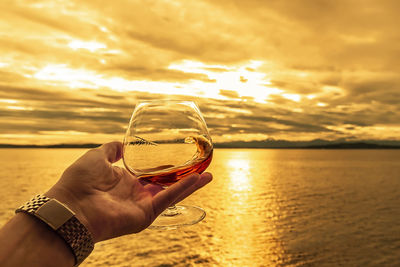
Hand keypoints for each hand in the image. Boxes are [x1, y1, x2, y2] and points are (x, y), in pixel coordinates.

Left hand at [45, 141, 211, 241]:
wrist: (70, 205)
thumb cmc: (79, 181)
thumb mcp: (97, 156)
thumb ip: (111, 150)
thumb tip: (121, 144)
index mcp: (125, 181)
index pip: (150, 174)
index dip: (164, 167)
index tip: (178, 158)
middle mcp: (136, 194)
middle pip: (166, 185)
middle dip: (184, 178)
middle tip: (200, 168)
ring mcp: (142, 205)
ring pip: (172, 192)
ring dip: (191, 185)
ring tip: (208, 175)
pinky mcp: (146, 214)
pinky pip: (168, 199)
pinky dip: (184, 189)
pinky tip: (199, 179)